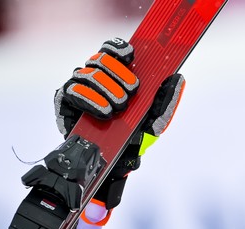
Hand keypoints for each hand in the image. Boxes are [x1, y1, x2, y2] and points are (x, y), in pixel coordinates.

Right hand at [53, 38, 184, 207]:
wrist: (114, 164)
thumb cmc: (134, 140)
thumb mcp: (155, 122)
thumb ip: (166, 101)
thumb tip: (178, 77)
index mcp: (116, 77)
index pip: (112, 50)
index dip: (119, 48)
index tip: (130, 56)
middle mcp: (96, 79)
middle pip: (99, 59)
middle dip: (117, 73)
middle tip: (131, 93)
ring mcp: (80, 88)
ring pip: (87, 73)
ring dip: (106, 88)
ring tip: (118, 109)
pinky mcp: (66, 102)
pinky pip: (73, 90)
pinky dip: (90, 99)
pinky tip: (104, 112)